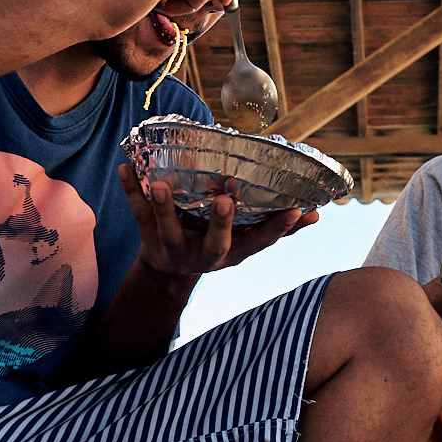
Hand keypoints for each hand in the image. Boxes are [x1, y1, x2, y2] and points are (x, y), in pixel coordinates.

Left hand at [118, 164, 315, 276]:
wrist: (169, 273)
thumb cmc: (217, 245)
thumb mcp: (247, 242)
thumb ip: (279, 227)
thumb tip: (316, 212)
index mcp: (234, 253)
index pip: (261, 242)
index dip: (279, 229)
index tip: (296, 209)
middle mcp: (206, 255)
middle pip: (215, 243)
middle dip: (220, 223)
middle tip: (225, 199)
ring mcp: (175, 249)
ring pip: (169, 229)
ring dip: (164, 206)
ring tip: (160, 183)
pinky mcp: (148, 239)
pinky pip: (137, 214)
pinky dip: (131, 190)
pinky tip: (125, 168)